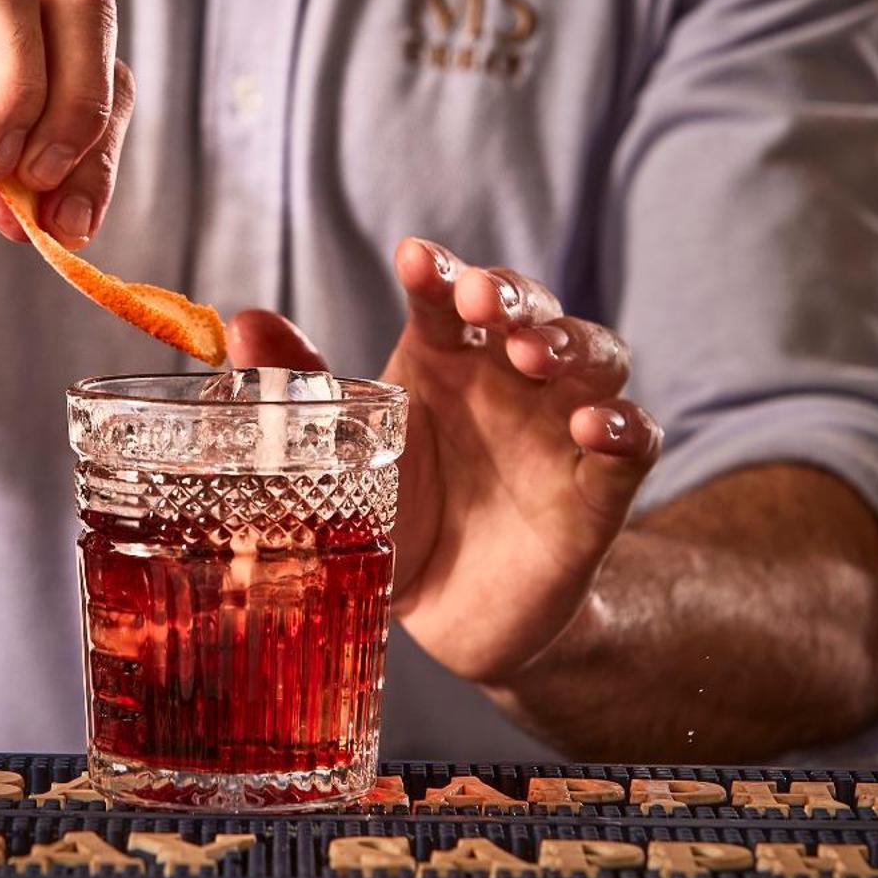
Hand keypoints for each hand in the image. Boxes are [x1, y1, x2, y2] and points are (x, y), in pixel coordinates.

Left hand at [227, 238, 660, 686]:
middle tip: (482, 303)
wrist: (452, 618)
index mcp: (443, 361)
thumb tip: (244, 323)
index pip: (446, 295)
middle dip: (512, 295)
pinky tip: (594, 426)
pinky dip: (624, 426)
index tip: (413, 259)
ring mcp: (558, 429)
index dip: (438, 270)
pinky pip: (634, 442)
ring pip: (594, 356)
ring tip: (535, 355)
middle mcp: (508, 379)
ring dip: (570, 343)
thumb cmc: (398, 520)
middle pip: (531, 309)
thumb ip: (305, 394)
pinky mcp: (598, 489)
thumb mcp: (343, 466)